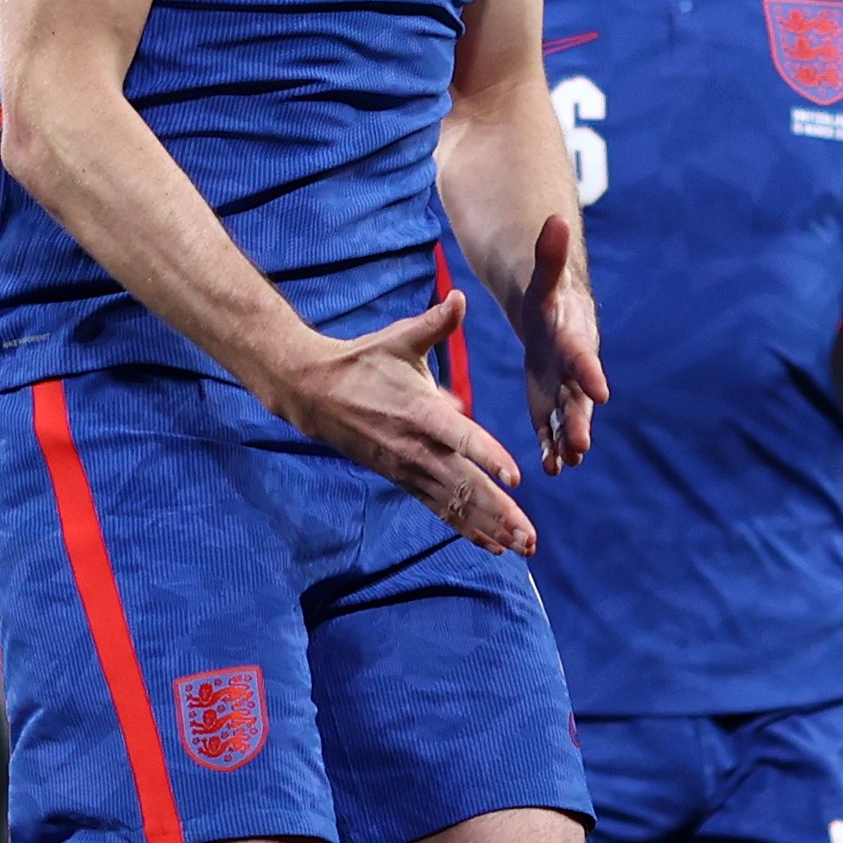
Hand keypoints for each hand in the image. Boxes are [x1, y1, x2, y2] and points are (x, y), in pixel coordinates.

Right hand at [264, 298, 538, 553]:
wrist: (313, 393)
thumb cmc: (363, 361)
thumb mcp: (398, 338)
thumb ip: (435, 323)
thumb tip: (459, 296)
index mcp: (420, 411)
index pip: (461, 438)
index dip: (488, 457)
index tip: (516, 478)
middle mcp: (416, 448)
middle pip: (463, 486)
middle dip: (499, 512)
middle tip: (529, 536)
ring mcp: (409, 469)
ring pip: (455, 505)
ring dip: (490, 527)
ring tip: (523, 546)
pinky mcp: (403, 479)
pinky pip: (439, 509)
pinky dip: (467, 528)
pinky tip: (494, 545)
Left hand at [513, 211, 606, 473]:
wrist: (553, 316)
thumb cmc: (549, 294)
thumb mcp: (544, 276)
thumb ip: (549, 254)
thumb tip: (555, 217)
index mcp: (573, 337)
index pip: (583, 356)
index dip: (590, 373)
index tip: (602, 392)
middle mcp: (574, 368)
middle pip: (579, 397)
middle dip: (580, 420)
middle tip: (581, 445)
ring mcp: (563, 388)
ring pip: (567, 417)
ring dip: (567, 439)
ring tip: (567, 463)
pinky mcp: (550, 403)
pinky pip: (551, 427)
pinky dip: (551, 447)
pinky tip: (551, 469)